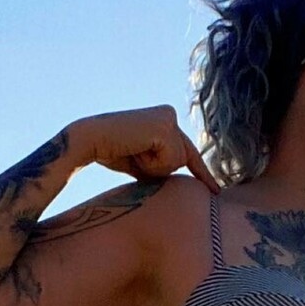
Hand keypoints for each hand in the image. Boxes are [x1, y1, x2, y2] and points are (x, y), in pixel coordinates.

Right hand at [72, 105, 220, 191]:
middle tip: (133, 155)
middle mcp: (170, 114)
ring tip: (132, 152)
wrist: (89, 140)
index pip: (188, 151)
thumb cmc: (111, 152)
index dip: (202, 173)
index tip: (215, 190)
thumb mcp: (143, 162)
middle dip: (158, 169)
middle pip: (183, 160)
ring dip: (153, 167)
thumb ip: (161, 166)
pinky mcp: (165, 127)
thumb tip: (178, 187)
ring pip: (177, 162)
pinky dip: (151, 164)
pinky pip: (169, 161)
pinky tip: (135, 150)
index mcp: (166, 119)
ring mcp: (169, 119)